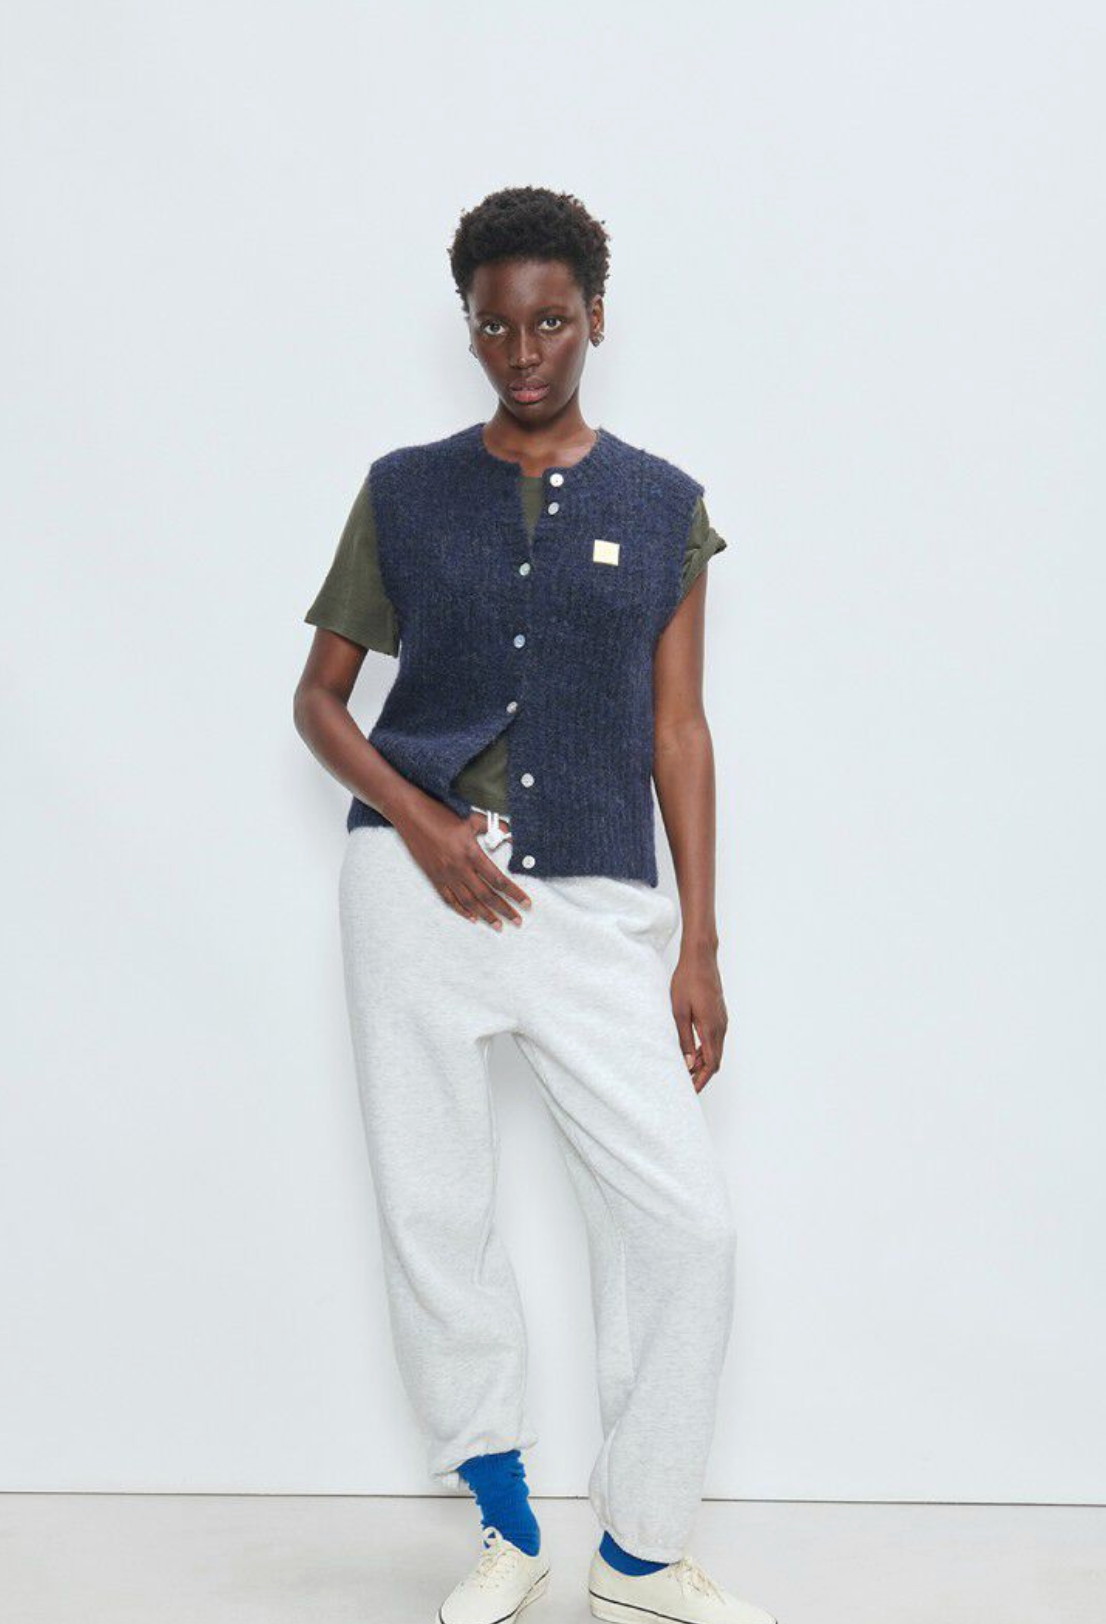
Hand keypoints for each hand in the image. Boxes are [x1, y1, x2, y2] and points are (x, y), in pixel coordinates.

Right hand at [394, 801, 531, 928]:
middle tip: (518, 920)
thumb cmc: (441, 813)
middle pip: (486, 895)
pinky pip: (449, 899)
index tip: (526, 903)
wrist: (410, 814)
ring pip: (469, 901)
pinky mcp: (434, 877)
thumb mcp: (471, 818)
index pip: (498, 879)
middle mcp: (459, 868)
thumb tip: (512, 834)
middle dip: (504, 910)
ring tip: (498, 925)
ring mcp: (445, 875)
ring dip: (485, 915)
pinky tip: (472, 917)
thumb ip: (494, 826)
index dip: (514, 893)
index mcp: (471, 853)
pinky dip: (461, 910)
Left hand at [670, 946, 727, 1090]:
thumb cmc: (687, 981)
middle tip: (686, 1084)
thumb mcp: (678, 1012)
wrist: (701, 958)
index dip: (701, 1080)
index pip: (710, 1064)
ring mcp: (722, 1020)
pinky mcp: (719, 1014)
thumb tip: (687, 1062)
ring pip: (716, 1050)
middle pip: (715, 1061)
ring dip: (703, 1063)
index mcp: (710, 1028)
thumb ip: (683, 1038)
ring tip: (686, 1070)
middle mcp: (720, 1027)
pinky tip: (691, 1050)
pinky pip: (715, 1039)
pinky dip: (705, 1050)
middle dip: (702, 1075)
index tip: (691, 1090)